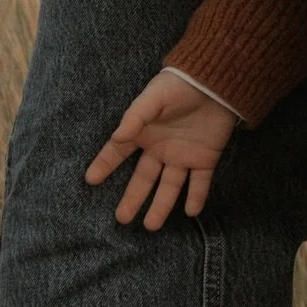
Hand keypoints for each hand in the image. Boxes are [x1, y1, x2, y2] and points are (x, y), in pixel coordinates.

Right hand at [86, 72, 237, 229]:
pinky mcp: (206, 158)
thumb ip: (137, 116)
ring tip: (151, 226)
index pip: (119, 152)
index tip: (90, 180)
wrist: (216, 80)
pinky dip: (197, 196)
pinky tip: (191, 212)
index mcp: (145, 133)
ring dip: (162, 205)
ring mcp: (183, 155)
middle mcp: (161, 149)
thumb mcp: (155, 97)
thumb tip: (118, 137)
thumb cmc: (181, 85)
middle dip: (133, 198)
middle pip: (144, 178)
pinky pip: (200, 182)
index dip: (105, 164)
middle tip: (122, 219)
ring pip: (170, 186)